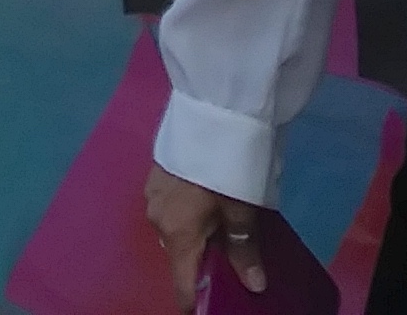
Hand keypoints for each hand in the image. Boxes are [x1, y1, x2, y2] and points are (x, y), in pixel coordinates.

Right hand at [143, 166, 263, 307]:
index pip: (182, 286)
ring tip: (219, 216)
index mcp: (178, 235)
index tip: (210, 305)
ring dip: (193, 232)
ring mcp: (151, 196)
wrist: (208, 111)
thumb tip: (255, 286)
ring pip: (173, 230)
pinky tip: (203, 196)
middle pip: (179, 256)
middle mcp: (158, 221)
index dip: (196, 301)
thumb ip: (244, 249)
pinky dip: (184, 212)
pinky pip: (168, 208)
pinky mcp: (153, 177)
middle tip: (229, 247)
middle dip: (202, 259)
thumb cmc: (226, 165)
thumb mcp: (242, 210)